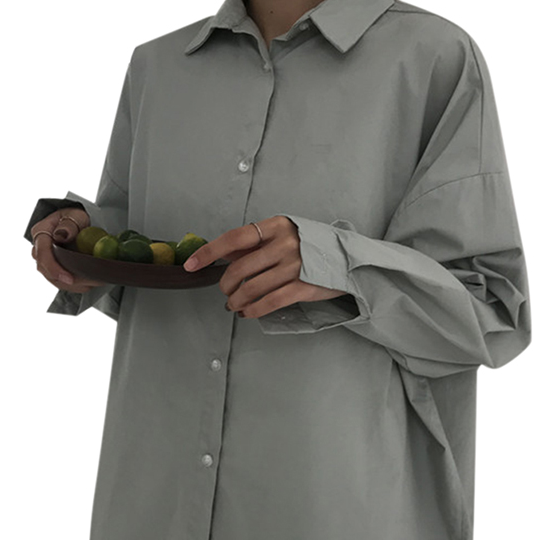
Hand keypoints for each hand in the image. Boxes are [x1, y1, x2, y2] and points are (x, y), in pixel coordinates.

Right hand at [30, 208, 107, 293]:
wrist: (75, 221)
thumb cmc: (74, 217)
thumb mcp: (75, 216)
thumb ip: (69, 225)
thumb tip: (61, 235)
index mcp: (41, 232)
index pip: (43, 254)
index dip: (54, 269)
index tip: (69, 279)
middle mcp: (38, 247)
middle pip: (46, 270)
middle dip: (67, 281)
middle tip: (89, 284)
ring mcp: (44, 259)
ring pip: (53, 279)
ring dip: (72, 285)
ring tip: (91, 284)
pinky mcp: (52, 267)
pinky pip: (59, 280)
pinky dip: (74, 285)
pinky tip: (88, 284)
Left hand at [183, 215, 347, 317]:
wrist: (348, 259)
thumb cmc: (312, 246)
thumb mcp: (285, 235)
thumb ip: (257, 243)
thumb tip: (224, 254)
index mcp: (277, 226)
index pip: (234, 238)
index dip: (209, 252)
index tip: (190, 264)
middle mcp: (285, 244)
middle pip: (240, 268)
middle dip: (226, 285)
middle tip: (225, 292)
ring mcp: (295, 266)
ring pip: (251, 288)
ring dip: (236, 301)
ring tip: (234, 305)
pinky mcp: (303, 287)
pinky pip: (268, 302)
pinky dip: (253, 310)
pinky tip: (247, 313)